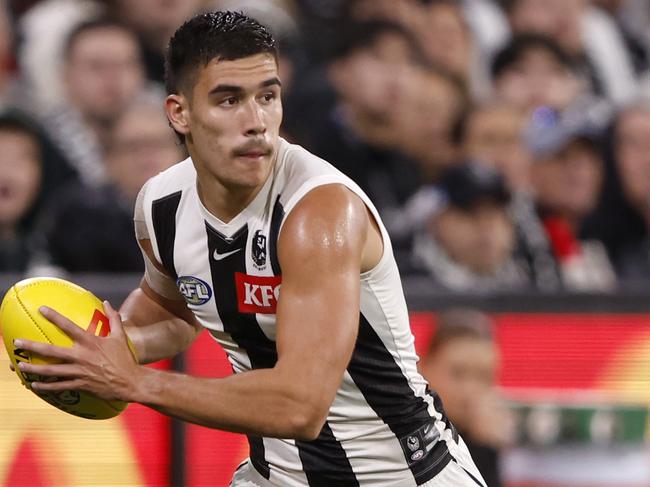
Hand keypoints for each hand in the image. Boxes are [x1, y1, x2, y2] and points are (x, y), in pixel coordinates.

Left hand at [13, 301, 140, 401]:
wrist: (130, 382)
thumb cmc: (125, 358)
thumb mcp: (120, 336)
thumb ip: (113, 318)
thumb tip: (107, 303)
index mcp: (90, 342)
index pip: (68, 326)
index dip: (54, 316)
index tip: (41, 309)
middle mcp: (81, 356)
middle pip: (51, 351)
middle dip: (32, 346)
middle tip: (17, 342)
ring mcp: (79, 372)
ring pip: (51, 370)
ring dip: (33, 368)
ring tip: (19, 365)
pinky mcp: (80, 385)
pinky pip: (59, 386)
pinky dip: (45, 386)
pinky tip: (34, 385)